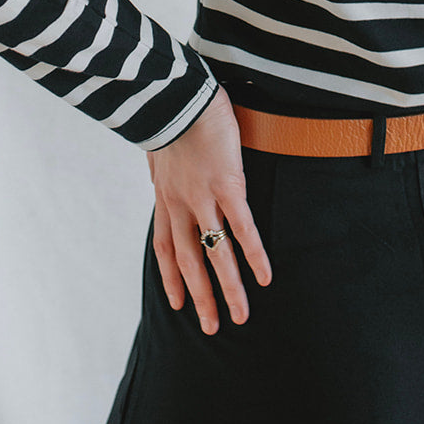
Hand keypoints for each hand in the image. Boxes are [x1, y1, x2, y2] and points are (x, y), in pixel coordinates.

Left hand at [146, 85, 272, 333]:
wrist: (178, 95)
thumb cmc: (172, 113)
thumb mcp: (160, 146)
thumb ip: (163, 164)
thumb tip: (158, 164)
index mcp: (165, 196)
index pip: (164, 246)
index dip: (171, 277)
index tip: (176, 302)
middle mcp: (180, 204)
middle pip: (188, 261)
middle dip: (199, 297)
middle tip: (211, 328)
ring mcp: (202, 198)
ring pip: (214, 253)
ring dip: (227, 288)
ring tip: (241, 316)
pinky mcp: (226, 186)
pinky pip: (241, 227)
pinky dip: (253, 253)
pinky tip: (265, 276)